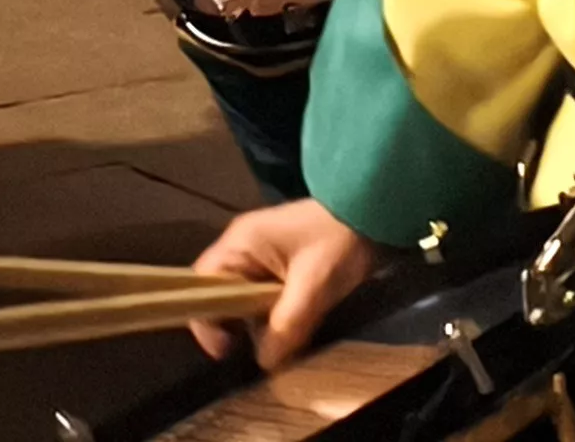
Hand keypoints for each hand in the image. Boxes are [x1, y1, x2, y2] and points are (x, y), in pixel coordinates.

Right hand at [188, 200, 380, 368]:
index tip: (228, 348)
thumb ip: (286, 325)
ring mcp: (260, 253)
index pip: (202, 284)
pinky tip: (295, 322)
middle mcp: (242, 246)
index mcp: (240, 244)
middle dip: (239, 323)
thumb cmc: (337, 241)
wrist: (372, 211)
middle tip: (264, 345)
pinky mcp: (279, 261)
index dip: (207, 319)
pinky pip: (264, 293)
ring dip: (261, 320)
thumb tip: (265, 362)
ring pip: (245, 297)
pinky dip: (275, 312)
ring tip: (285, 336)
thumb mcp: (313, 287)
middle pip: (223, 294)